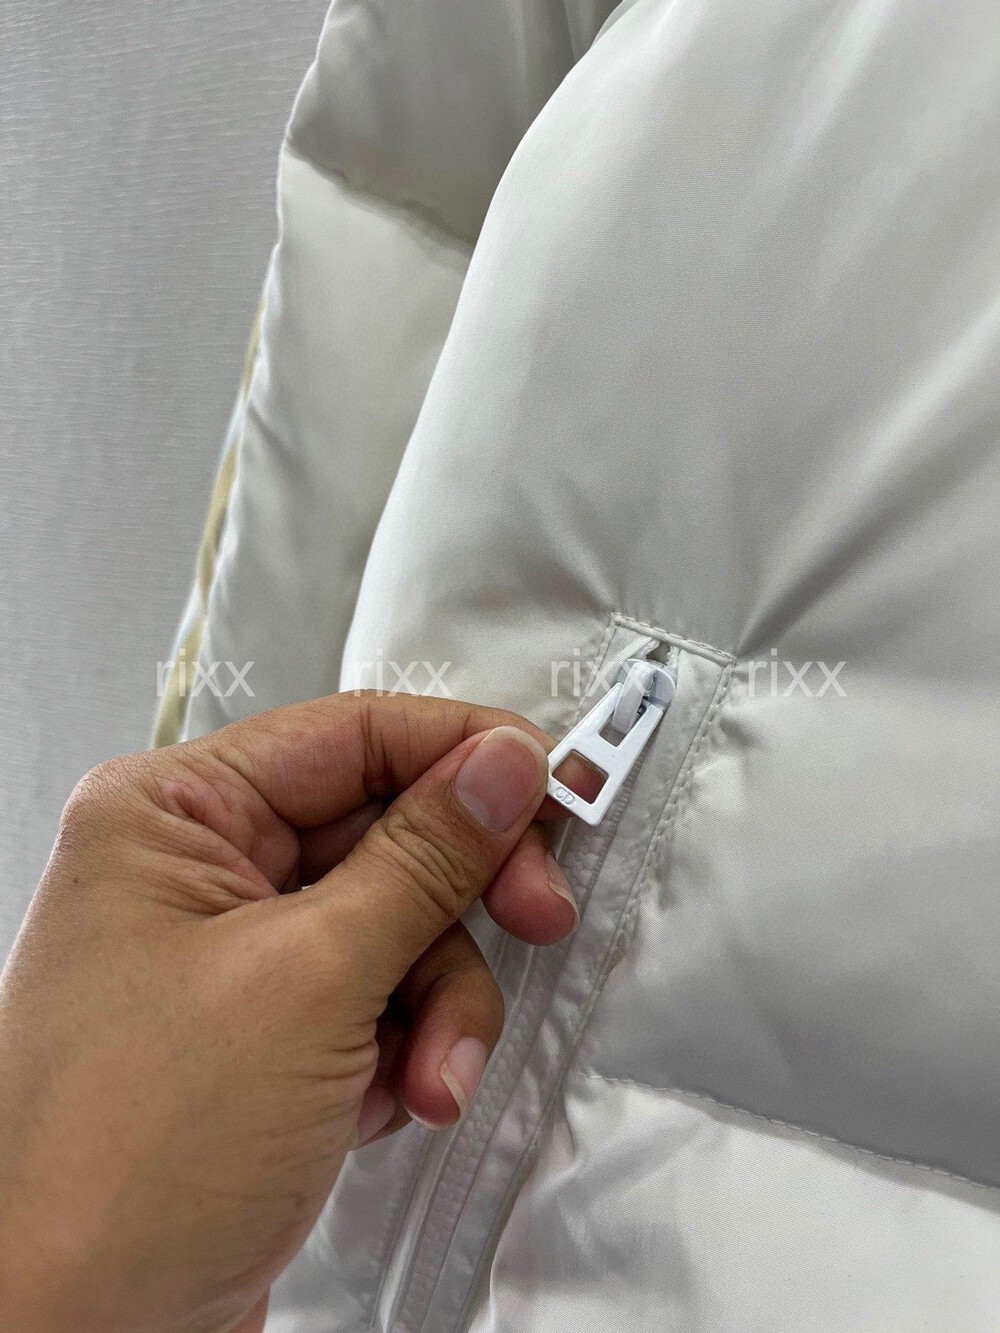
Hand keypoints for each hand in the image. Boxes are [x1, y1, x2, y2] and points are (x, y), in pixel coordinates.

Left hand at [0, 693, 580, 1332]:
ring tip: (432, 1073)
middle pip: (388, 833)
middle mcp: (201, 874)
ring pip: (399, 927)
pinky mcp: (269, 1039)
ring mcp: (237, 961)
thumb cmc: (123, 1161)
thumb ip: (422, 860)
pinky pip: (380, 1002)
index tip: (554, 785)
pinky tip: (391, 1102)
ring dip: (441, 1001)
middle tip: (536, 915)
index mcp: (173, 815)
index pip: (353, 734)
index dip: (464, 753)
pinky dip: (410, 1049)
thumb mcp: (307, 980)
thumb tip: (501, 766)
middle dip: (461, 902)